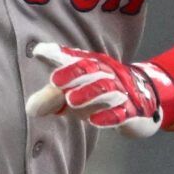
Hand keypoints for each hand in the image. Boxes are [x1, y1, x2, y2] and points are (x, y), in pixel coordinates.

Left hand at [23, 42, 173, 138]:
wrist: (142, 106)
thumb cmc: (99, 97)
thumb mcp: (74, 96)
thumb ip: (52, 99)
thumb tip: (31, 108)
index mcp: (93, 66)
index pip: (74, 57)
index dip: (58, 54)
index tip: (39, 52)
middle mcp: (108, 74)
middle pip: (92, 68)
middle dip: (74, 72)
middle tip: (55, 81)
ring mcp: (122, 92)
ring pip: (108, 88)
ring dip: (89, 93)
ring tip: (71, 100)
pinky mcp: (132, 111)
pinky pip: (122, 112)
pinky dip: (109, 116)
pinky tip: (95, 121)